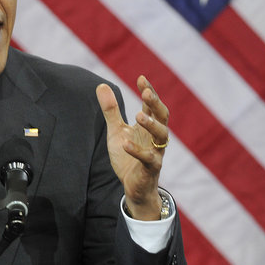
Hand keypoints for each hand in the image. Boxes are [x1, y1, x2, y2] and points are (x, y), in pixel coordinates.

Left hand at [96, 75, 168, 220]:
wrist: (133, 186)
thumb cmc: (128, 157)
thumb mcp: (116, 131)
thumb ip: (111, 110)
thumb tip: (101, 85)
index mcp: (149, 126)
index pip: (152, 105)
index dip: (149, 92)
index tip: (141, 78)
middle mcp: (156, 137)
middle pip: (162, 117)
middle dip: (155, 104)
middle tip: (146, 93)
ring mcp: (156, 153)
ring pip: (161, 136)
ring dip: (152, 125)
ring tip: (139, 115)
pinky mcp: (151, 168)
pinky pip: (148, 159)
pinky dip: (137, 150)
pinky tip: (126, 143)